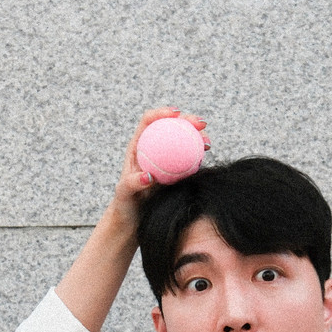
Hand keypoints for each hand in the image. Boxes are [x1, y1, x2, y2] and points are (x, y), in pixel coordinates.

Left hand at [109, 108, 207, 227]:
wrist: (133, 218)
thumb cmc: (125, 205)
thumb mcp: (124, 194)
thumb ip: (133, 184)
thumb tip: (149, 176)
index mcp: (137, 146)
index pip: (148, 122)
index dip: (162, 112)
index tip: (175, 114)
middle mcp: (152, 148)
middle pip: (170, 126)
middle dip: (186, 119)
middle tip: (200, 125)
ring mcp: (165, 158)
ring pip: (182, 139)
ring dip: (196, 135)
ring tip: (207, 142)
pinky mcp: (174, 169)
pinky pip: (187, 156)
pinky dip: (197, 152)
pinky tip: (206, 153)